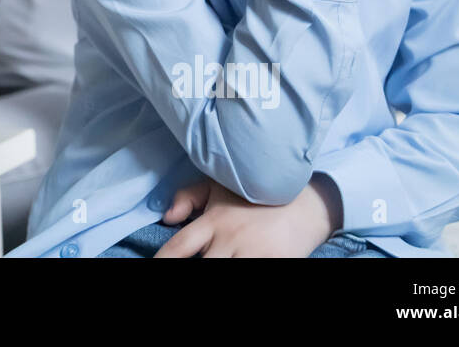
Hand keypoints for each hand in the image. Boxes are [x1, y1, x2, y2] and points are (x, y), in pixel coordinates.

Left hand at [155, 176, 336, 257]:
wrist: (305, 203)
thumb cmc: (256, 195)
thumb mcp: (218, 185)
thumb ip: (188, 196)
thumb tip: (167, 217)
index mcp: (213, 221)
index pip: (179, 247)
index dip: (163, 260)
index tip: (153, 265)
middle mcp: (230, 239)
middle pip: (202, 266)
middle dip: (191, 270)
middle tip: (189, 267)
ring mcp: (252, 253)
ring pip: (223, 271)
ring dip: (217, 268)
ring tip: (217, 263)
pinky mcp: (274, 263)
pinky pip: (253, 273)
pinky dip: (243, 273)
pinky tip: (240, 263)